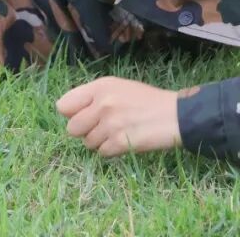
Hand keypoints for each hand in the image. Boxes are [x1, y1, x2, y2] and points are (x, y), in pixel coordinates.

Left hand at [56, 77, 180, 156]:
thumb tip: (67, 112)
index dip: (72, 114)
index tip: (84, 116)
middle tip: (102, 128)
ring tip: (118, 133)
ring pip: (87, 143)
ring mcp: (110, 124)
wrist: (175, 115)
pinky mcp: (119, 142)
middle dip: (85, 131)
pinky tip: (124, 141)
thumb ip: (93, 96)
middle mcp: (102, 104)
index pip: (64, 105)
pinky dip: (111, 150)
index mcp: (100, 87)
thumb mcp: (119, 87)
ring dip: (100, 141)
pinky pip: (102, 153)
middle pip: (72, 128)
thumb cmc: (147, 100)